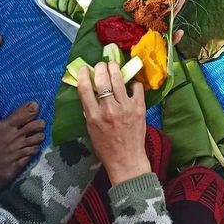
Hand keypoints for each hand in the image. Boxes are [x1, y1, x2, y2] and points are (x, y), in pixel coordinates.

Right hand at [77, 62, 149, 185]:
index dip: (83, 75)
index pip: (85, 89)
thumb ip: (90, 111)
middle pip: (103, 80)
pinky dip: (132, 82)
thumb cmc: (105, 146)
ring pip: (119, 80)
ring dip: (115, 69)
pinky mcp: (139, 107)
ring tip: (113, 65)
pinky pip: (136, 87)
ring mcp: (126, 107)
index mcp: (94, 116)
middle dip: (101, 68)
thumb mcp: (91, 130)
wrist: (126, 158)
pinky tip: (130, 83)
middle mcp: (109, 110)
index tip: (84, 69)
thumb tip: (89, 92)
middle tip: (101, 64)